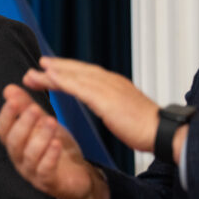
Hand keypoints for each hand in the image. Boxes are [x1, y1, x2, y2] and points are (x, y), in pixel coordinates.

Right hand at [0, 84, 108, 198]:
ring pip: (30, 155)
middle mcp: (19, 158)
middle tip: (34, 108)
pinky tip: (57, 143)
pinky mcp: (48, 182)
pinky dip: (50, 156)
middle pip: (14, 142)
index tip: (13, 99)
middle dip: (23, 124)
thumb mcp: (42, 124)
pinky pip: (45, 170)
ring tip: (51, 121)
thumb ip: (26, 107)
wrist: (77, 175)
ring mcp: (32, 172)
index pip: (3, 129)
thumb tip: (9, 88)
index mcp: (16, 143)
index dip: (6, 115)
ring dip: (40, 137)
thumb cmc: (56, 148)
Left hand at [24, 57, 159, 152]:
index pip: (86, 74)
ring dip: (53, 73)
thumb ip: (115, 106)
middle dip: (57, 67)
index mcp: (115, 85)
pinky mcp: (106, 99)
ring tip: (34, 72)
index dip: (68, 70)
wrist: (164, 133)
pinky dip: (63, 80)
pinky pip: (80, 87)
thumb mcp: (125, 112)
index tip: (51, 69)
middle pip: (78, 71)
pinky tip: (49, 78)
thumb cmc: (146, 128)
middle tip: (37, 65)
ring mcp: (109, 88)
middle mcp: (111, 81)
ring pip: (75, 76)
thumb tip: (109, 107)